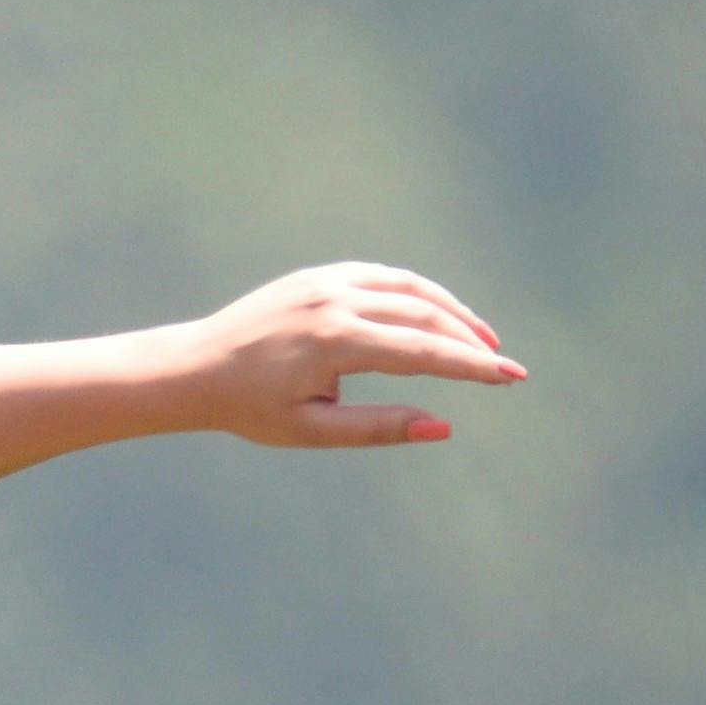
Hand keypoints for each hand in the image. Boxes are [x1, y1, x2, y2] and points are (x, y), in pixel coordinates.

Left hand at [169, 265, 520, 446]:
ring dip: (450, 310)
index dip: (472, 367)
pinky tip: (435, 314)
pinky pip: (380, 276)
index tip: (512, 377)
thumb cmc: (249, 407)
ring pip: (407, 287)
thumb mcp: (312, 429)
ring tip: (481, 340)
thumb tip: (444, 427)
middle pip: (424, 313)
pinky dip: (415, 292)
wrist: (193, 367)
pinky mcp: (316, 275)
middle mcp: (333, 301)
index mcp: (334, 341)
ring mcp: (324, 281)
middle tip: (503, 366)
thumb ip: (377, 427)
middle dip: (470, 340)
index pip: (423, 350)